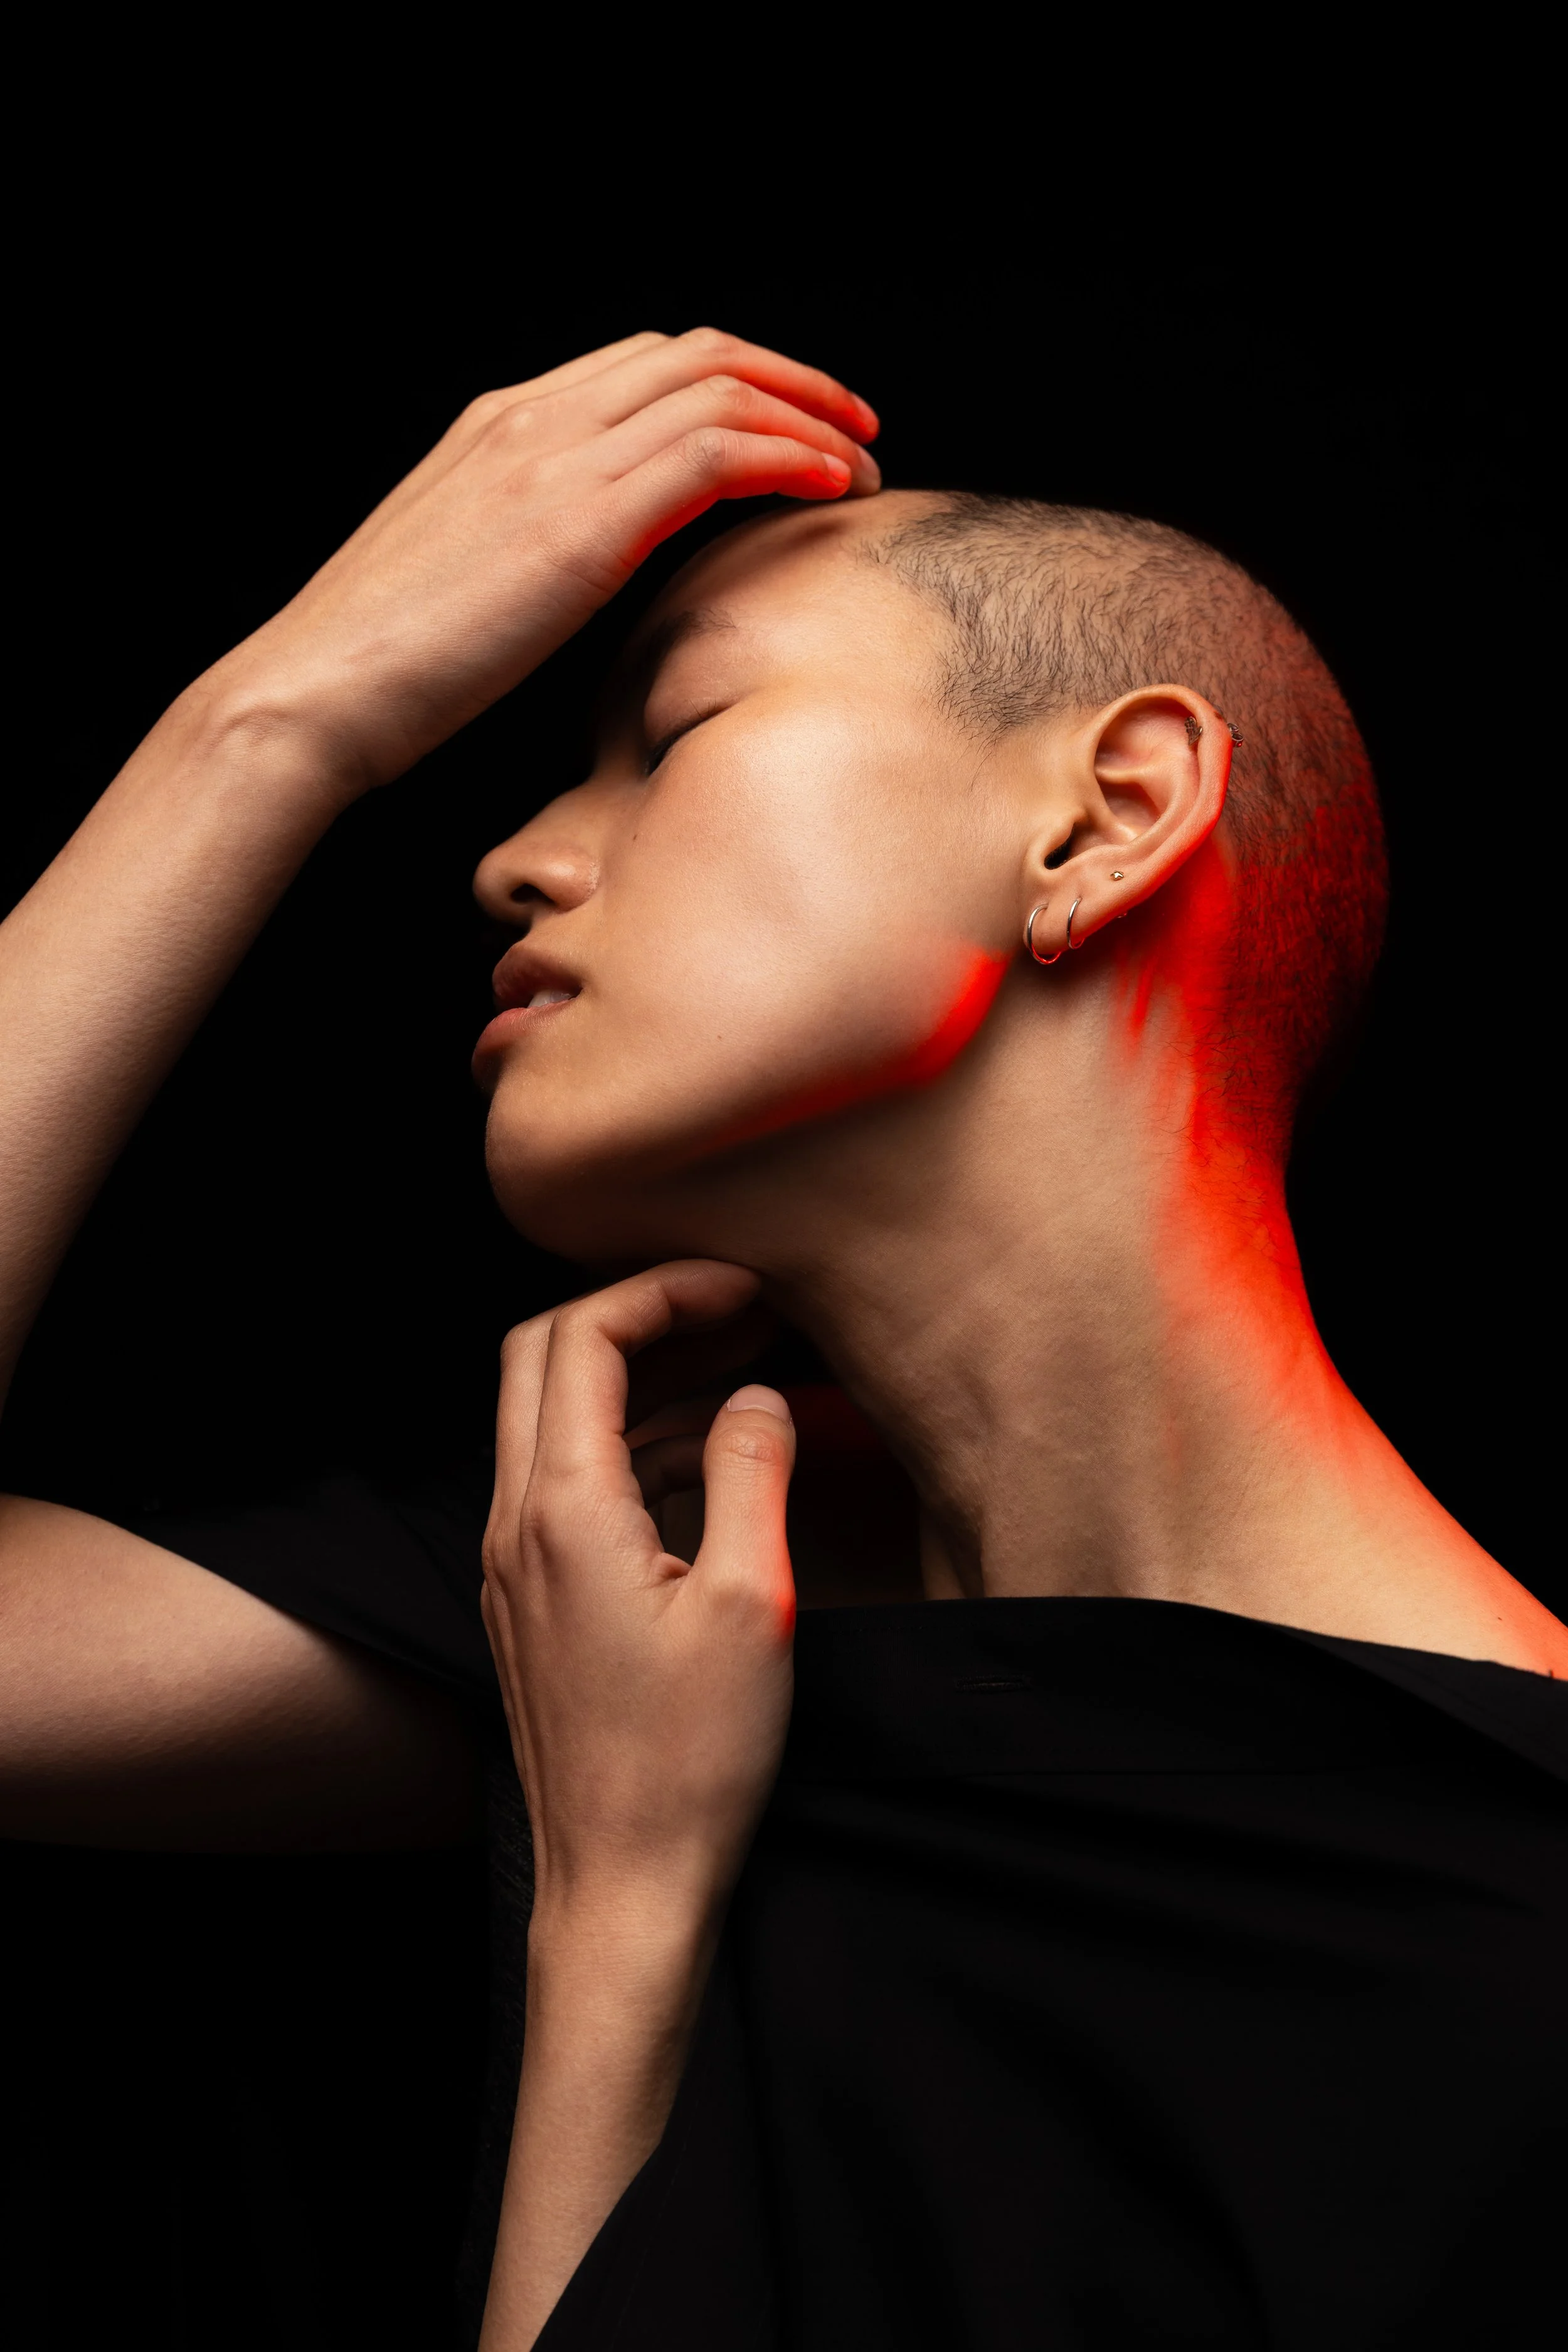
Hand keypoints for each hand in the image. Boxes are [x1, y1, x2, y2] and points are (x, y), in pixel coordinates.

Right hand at [206, 328, 879, 795]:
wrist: (315, 695)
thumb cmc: (382, 666)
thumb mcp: (466, 578)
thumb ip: (532, 544)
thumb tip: (597, 567)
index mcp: (500, 425)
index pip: (645, 363)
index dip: (736, 380)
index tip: (792, 422)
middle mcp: (532, 420)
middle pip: (696, 352)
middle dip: (790, 378)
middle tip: (851, 426)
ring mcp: (555, 461)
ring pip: (719, 387)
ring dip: (808, 417)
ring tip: (859, 465)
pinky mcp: (581, 522)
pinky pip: (717, 452)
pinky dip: (790, 456)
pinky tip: (830, 487)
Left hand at [480, 1260, 796, 1928]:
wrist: (622, 1886)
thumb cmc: (689, 1761)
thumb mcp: (751, 1603)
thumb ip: (752, 1475)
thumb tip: (757, 1397)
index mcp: (563, 1510)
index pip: (583, 1339)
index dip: (662, 1291)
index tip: (743, 1287)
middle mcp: (515, 1525)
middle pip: (544, 1360)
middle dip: (637, 1314)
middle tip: (733, 1309)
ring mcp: (514, 1567)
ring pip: (553, 1422)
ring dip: (639, 1382)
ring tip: (740, 1369)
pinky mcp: (532, 1604)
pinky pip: (567, 1487)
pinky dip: (632, 1449)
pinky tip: (709, 1459)